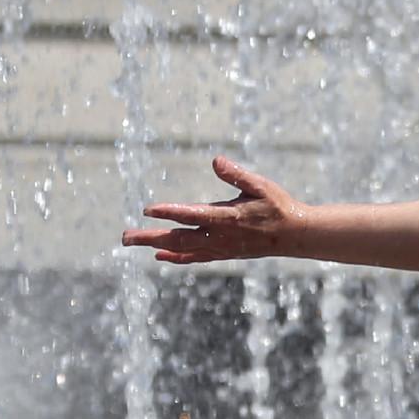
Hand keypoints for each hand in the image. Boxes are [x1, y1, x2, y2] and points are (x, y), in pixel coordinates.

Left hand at [121, 157, 300, 262]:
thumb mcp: (260, 185)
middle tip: (125, 236)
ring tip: (132, 242)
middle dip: (150, 237)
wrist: (294, 235)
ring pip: (182, 249)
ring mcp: (220, 248)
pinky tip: (160, 255)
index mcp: (227, 218)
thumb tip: (216, 161)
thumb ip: (237, 175)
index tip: (148, 210)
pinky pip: (195, 257)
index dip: (169, 212)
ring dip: (156, 246)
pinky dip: (176, 257)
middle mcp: (220, 236)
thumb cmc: (277, 205)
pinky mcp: (223, 253)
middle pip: (178, 238)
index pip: (192, 215)